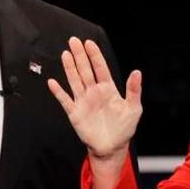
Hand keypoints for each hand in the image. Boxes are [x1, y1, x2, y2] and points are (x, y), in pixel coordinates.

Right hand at [47, 37, 142, 162]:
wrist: (112, 147)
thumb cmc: (124, 128)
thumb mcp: (133, 109)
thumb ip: (133, 90)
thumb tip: (137, 72)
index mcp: (108, 89)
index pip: (100, 68)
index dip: (95, 56)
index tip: (89, 43)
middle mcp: (94, 92)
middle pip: (85, 70)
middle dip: (79, 56)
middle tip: (73, 41)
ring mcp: (83, 101)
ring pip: (75, 81)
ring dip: (69, 68)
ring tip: (65, 54)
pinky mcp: (75, 113)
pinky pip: (65, 100)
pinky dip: (59, 92)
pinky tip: (53, 82)